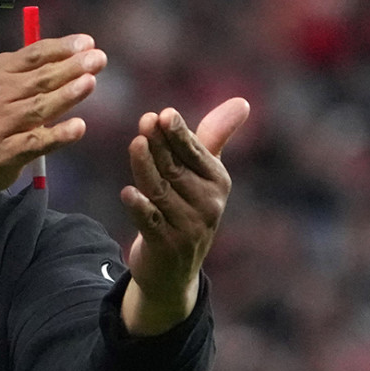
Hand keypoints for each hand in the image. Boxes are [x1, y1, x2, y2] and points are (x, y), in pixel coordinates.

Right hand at [0, 35, 105, 207]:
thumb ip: (29, 69)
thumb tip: (74, 54)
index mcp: (0, 72)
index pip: (34, 55)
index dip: (61, 47)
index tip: (87, 43)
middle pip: (40, 79)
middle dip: (71, 67)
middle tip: (98, 59)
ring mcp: (2, 124)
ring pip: (38, 107)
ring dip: (65, 95)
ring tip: (89, 83)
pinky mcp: (7, 152)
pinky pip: (35, 142)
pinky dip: (57, 135)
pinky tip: (77, 128)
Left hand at [120, 98, 249, 335]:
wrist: (173, 268)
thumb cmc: (186, 208)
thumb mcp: (202, 175)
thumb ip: (212, 138)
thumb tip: (241, 102)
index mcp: (218, 182)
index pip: (195, 152)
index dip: (178, 133)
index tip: (163, 114)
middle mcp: (209, 204)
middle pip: (176, 168)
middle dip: (160, 144)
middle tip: (145, 121)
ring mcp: (189, 227)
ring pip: (161, 191)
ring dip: (146, 167)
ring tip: (136, 145)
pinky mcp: (167, 246)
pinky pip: (151, 223)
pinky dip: (140, 208)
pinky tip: (128, 193)